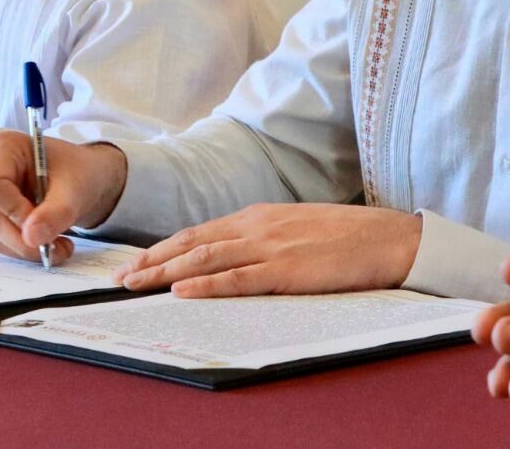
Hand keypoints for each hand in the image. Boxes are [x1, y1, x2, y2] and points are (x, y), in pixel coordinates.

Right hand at [0, 132, 127, 264]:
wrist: (78, 178)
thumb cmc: (76, 172)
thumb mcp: (75, 189)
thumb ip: (55, 212)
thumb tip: (31, 238)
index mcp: (4, 148)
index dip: (14, 211)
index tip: (41, 226)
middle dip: (26, 239)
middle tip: (59, 248)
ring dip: (27, 249)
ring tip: (60, 247)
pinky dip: (24, 249)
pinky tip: (47, 244)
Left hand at [112, 202, 421, 295]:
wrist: (389, 238)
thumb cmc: (345, 237)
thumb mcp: (293, 227)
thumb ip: (261, 236)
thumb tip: (231, 251)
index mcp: (256, 216)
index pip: (198, 232)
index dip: (163, 248)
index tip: (136, 262)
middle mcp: (255, 227)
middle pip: (191, 244)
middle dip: (152, 260)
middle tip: (121, 277)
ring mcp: (269, 247)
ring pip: (205, 259)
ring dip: (166, 273)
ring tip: (136, 284)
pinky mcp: (286, 270)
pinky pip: (238, 278)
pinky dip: (206, 286)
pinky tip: (181, 292)